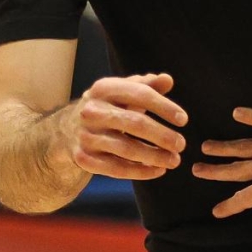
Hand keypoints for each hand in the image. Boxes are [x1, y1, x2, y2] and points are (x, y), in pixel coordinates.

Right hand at [65, 72, 186, 180]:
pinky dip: (140, 172)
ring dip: (154, 156)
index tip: (184, 120)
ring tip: (174, 160)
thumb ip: (146, 86)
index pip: (140, 94)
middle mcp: (92, 111)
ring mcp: (86, 135)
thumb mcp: (122, 92)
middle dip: (162, 135)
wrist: (67, 130)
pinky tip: (158, 171)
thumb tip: (167, 80)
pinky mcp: (84, 158)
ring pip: (126, 149)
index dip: (164, 107)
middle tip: (182, 144)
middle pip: (134, 123)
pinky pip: (116, 169)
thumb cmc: (107, 108)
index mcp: (103, 89)